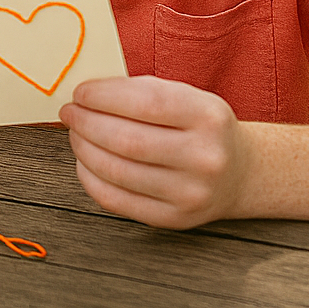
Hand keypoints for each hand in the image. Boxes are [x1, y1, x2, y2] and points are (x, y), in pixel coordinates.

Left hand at [61, 75, 249, 228]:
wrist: (239, 172)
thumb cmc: (197, 126)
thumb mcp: (185, 96)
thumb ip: (139, 91)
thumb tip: (84, 94)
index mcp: (208, 116)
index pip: (145, 102)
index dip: (102, 96)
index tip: (79, 93)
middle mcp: (205, 157)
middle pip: (126, 140)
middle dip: (85, 123)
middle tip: (69, 113)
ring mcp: (191, 192)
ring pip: (116, 171)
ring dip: (82, 149)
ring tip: (76, 134)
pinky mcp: (174, 218)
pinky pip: (115, 200)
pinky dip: (89, 177)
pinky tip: (85, 161)